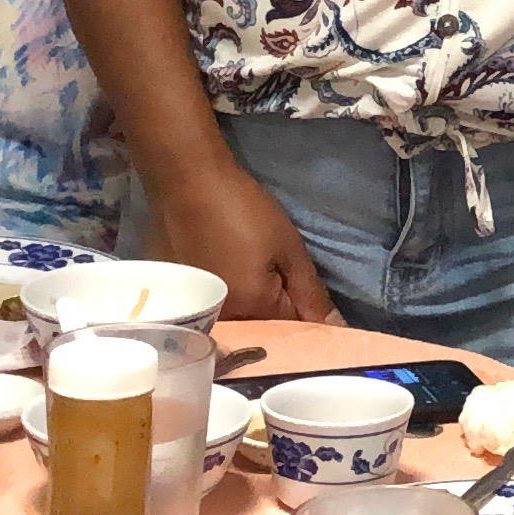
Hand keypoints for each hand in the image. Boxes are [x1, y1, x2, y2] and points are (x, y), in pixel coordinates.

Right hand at [153, 161, 335, 323]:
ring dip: (249, 310)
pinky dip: (224, 300)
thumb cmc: (243, 210)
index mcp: (251, 309)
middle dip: (277, 317)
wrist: (186, 182)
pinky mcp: (179, 301)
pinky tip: (224, 276)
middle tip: (276, 282)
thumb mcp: (289, 249)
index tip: (307, 297)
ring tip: (249, 279)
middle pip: (260, 332)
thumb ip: (311, 294)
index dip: (306, 315)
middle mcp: (221, 321)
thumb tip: (335, 328)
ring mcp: (195, 313)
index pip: (293, 331)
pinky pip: (212, 311)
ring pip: (236, 324)